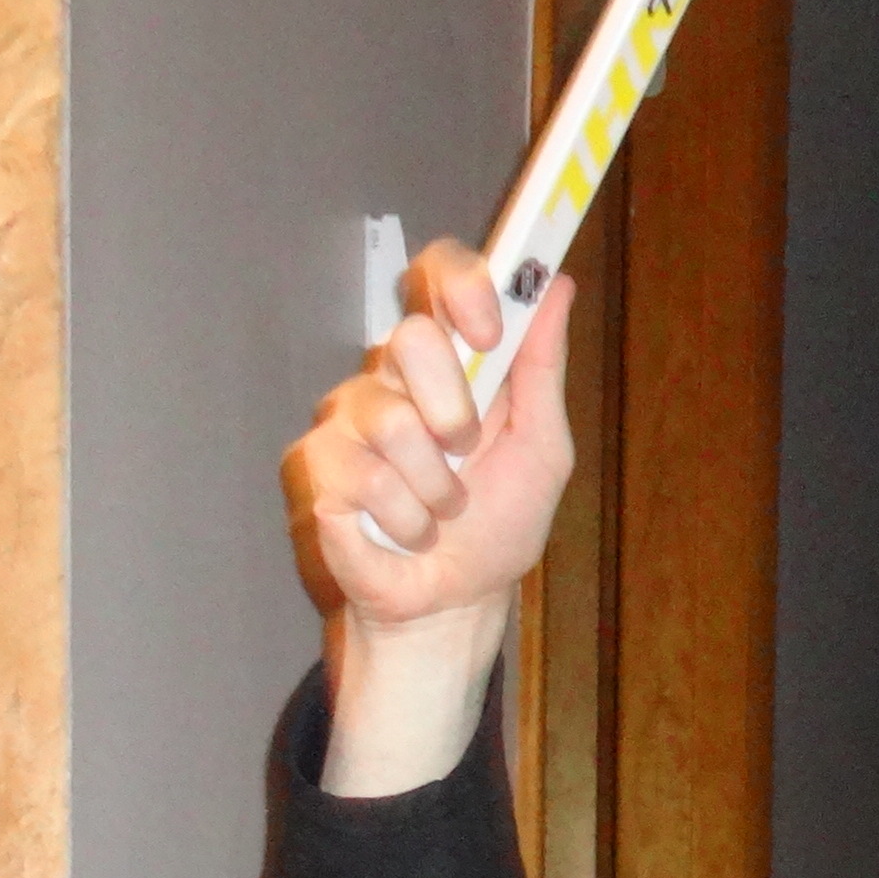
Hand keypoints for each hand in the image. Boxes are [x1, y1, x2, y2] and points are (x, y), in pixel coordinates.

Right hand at [286, 240, 573, 621]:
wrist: (458, 602)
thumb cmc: (496, 526)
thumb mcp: (542, 450)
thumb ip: (542, 370)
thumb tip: (558, 286)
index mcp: (450, 360)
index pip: (438, 275)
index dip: (461, 284)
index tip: (489, 330)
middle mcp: (393, 374)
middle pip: (412, 338)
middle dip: (455, 411)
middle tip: (465, 453)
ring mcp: (349, 417)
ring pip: (393, 420)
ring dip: (436, 488)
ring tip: (440, 513)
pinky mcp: (320, 465)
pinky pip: (368, 478)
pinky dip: (407, 521)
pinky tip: (406, 534)